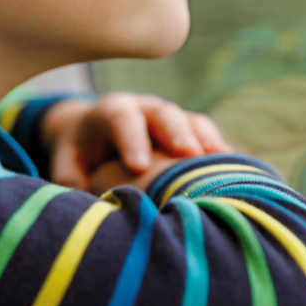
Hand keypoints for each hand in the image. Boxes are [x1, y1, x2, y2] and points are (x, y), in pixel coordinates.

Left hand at [40, 93, 229, 191]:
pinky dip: (221, 151)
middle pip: (163, 113)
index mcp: (111, 112)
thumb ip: (71, 178)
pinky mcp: (190, 130)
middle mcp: (145, 109)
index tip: (138, 166)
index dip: (130, 138)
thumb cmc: (79, 154)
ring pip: (191, 121)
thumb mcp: (68, 163)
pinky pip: (209, 135)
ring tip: (221, 162)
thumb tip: (82, 196)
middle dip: (176, 133)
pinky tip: (238, 169)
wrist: (96, 132)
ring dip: (205, 141)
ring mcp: (171, 118)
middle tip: (187, 154)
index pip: (121, 117)